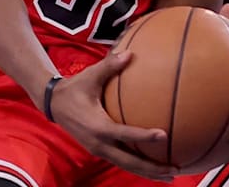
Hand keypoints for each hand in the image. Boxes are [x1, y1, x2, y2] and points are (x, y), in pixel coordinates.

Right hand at [49, 51, 178, 180]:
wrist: (54, 104)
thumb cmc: (74, 88)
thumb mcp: (90, 76)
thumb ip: (109, 66)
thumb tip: (129, 54)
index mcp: (98, 126)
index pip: (125, 134)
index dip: (144, 136)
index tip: (164, 136)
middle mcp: (99, 143)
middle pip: (129, 161)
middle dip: (152, 168)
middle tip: (174, 170)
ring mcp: (98, 150)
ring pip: (126, 166)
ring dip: (147, 172)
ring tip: (169, 176)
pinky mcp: (99, 151)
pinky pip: (121, 161)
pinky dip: (137, 166)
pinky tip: (153, 166)